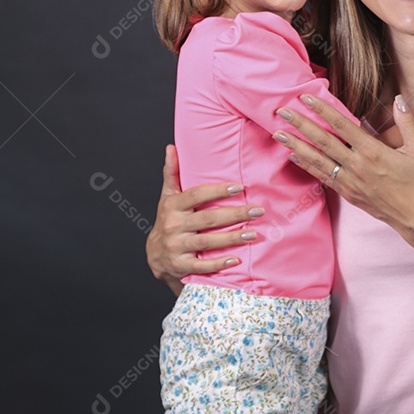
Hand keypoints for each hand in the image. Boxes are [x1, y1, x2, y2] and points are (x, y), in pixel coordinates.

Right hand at [146, 144, 264, 293]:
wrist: (155, 254)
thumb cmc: (168, 219)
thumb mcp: (168, 196)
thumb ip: (172, 172)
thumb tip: (172, 147)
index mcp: (173, 206)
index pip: (197, 195)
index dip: (218, 191)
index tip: (241, 187)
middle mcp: (174, 225)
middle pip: (208, 219)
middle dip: (235, 214)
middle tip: (258, 211)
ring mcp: (177, 246)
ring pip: (207, 242)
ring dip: (231, 239)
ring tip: (254, 234)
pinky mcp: (181, 265)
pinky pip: (201, 266)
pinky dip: (218, 264)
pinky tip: (236, 260)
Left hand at [272, 95, 413, 236]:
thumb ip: (407, 123)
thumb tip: (399, 98)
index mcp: (373, 152)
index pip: (342, 125)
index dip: (323, 110)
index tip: (306, 98)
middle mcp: (357, 166)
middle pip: (323, 141)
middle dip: (301, 125)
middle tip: (282, 111)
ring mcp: (349, 181)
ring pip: (317, 160)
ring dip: (296, 145)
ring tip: (278, 133)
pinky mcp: (347, 193)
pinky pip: (322, 177)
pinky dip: (307, 166)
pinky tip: (294, 157)